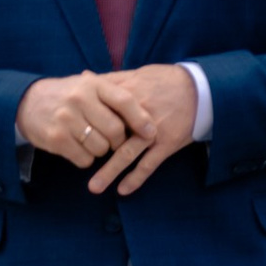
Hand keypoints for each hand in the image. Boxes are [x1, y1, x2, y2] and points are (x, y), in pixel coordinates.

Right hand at [17, 72, 139, 174]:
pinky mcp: (56, 139)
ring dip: (102, 151)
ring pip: (101, 147)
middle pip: (115, 130)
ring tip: (95, 142)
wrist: (27, 102)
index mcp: (92, 84)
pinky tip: (80, 148)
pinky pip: (84, 159)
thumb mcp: (88, 85)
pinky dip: (87, 158)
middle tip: (116, 142)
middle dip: (120, 141)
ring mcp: (66, 120)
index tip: (152, 132)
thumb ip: (114, 94)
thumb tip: (149, 112)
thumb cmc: (67, 95)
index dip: (141, 119)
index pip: (124, 101)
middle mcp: (79, 99)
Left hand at [86, 63, 198, 195]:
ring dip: (110, 172)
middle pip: (110, 136)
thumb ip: (111, 79)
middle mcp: (138, 115)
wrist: (200, 89)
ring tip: (93, 187)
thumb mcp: (138, 74)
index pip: (100, 111)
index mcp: (128, 96)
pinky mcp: (167, 144)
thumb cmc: (165, 81)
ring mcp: (153, 131)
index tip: (66, 131)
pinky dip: (136, 178)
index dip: (84, 122)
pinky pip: (150, 164)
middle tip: (73, 164)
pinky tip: (123, 190)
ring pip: (127, 154)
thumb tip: (84, 75)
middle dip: (92, 151)